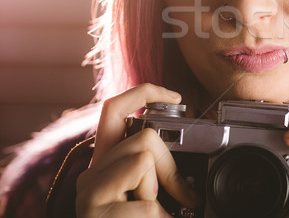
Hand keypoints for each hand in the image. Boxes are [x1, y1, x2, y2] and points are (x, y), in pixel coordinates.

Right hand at [76, 83, 198, 216]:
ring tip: (150, 216)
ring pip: (144, 159)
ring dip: (159, 192)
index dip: (145, 92)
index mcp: (105, 162)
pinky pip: (147, 202)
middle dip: (171, 168)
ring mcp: (88, 193)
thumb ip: (158, 168)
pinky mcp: (95, 213)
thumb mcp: (149, 191)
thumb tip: (190, 145)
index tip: (177, 97)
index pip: (113, 109)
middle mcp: (90, 173)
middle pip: (144, 136)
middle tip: (181, 197)